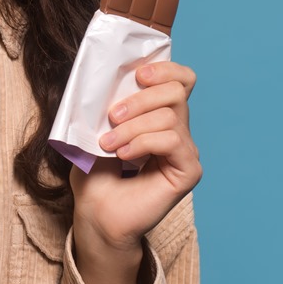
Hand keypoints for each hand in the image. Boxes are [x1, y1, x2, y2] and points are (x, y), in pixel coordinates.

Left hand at [69, 61, 200, 283]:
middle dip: (140, 98)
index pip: (181, 80)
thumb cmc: (94, 173)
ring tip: (108, 144)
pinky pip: (173, 140)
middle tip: (112, 117)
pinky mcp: (188, 171)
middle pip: (176, 91)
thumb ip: (108, 102)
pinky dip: (144, 142)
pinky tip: (124, 155)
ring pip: (170, 117)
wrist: (96, 213)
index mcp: (159, 115)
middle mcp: (178, 130)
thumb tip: (105, 74)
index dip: (165, 69)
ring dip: (132, 127)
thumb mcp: (95, 128)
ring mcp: (185, 150)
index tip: (138, 74)